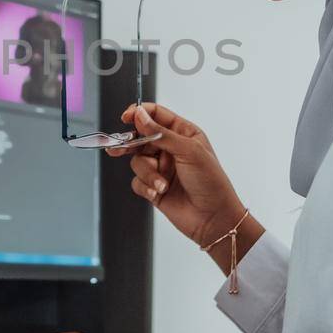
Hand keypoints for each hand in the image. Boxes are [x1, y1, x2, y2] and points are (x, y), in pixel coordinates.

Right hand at [108, 102, 248, 250]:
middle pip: (140, 137)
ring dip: (147, 173)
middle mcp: (170, 148)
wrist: (213, 218)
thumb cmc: (211, 182)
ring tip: (161, 184)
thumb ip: (161, 133)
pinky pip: (137, 181)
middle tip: (119, 147)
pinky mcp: (153, 186)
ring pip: (137, 161)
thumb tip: (140, 116)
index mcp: (183, 133)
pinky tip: (158, 192)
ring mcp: (161, 168)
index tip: (126, 117)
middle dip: (130, 144)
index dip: (139, 114)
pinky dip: (146, 186)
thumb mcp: (188, 151)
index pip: (156, 115)